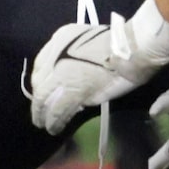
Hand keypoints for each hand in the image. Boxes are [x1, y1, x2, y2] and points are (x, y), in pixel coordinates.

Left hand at [26, 1, 168, 134]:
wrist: (131, 48)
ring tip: (44, 126)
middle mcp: (55, 57)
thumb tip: (67, 81)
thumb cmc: (116, 43)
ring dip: (43, 115)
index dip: (39, 83)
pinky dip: (56, 121)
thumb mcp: (85, 40)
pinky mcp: (75, 91)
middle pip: (38, 84)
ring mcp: (63, 75)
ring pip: (45, 99)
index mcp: (58, 40)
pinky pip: (60, 109)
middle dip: (37, 102)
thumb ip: (72, 58)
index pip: (39, 67)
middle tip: (38, 114)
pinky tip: (55, 128)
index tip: (41, 93)